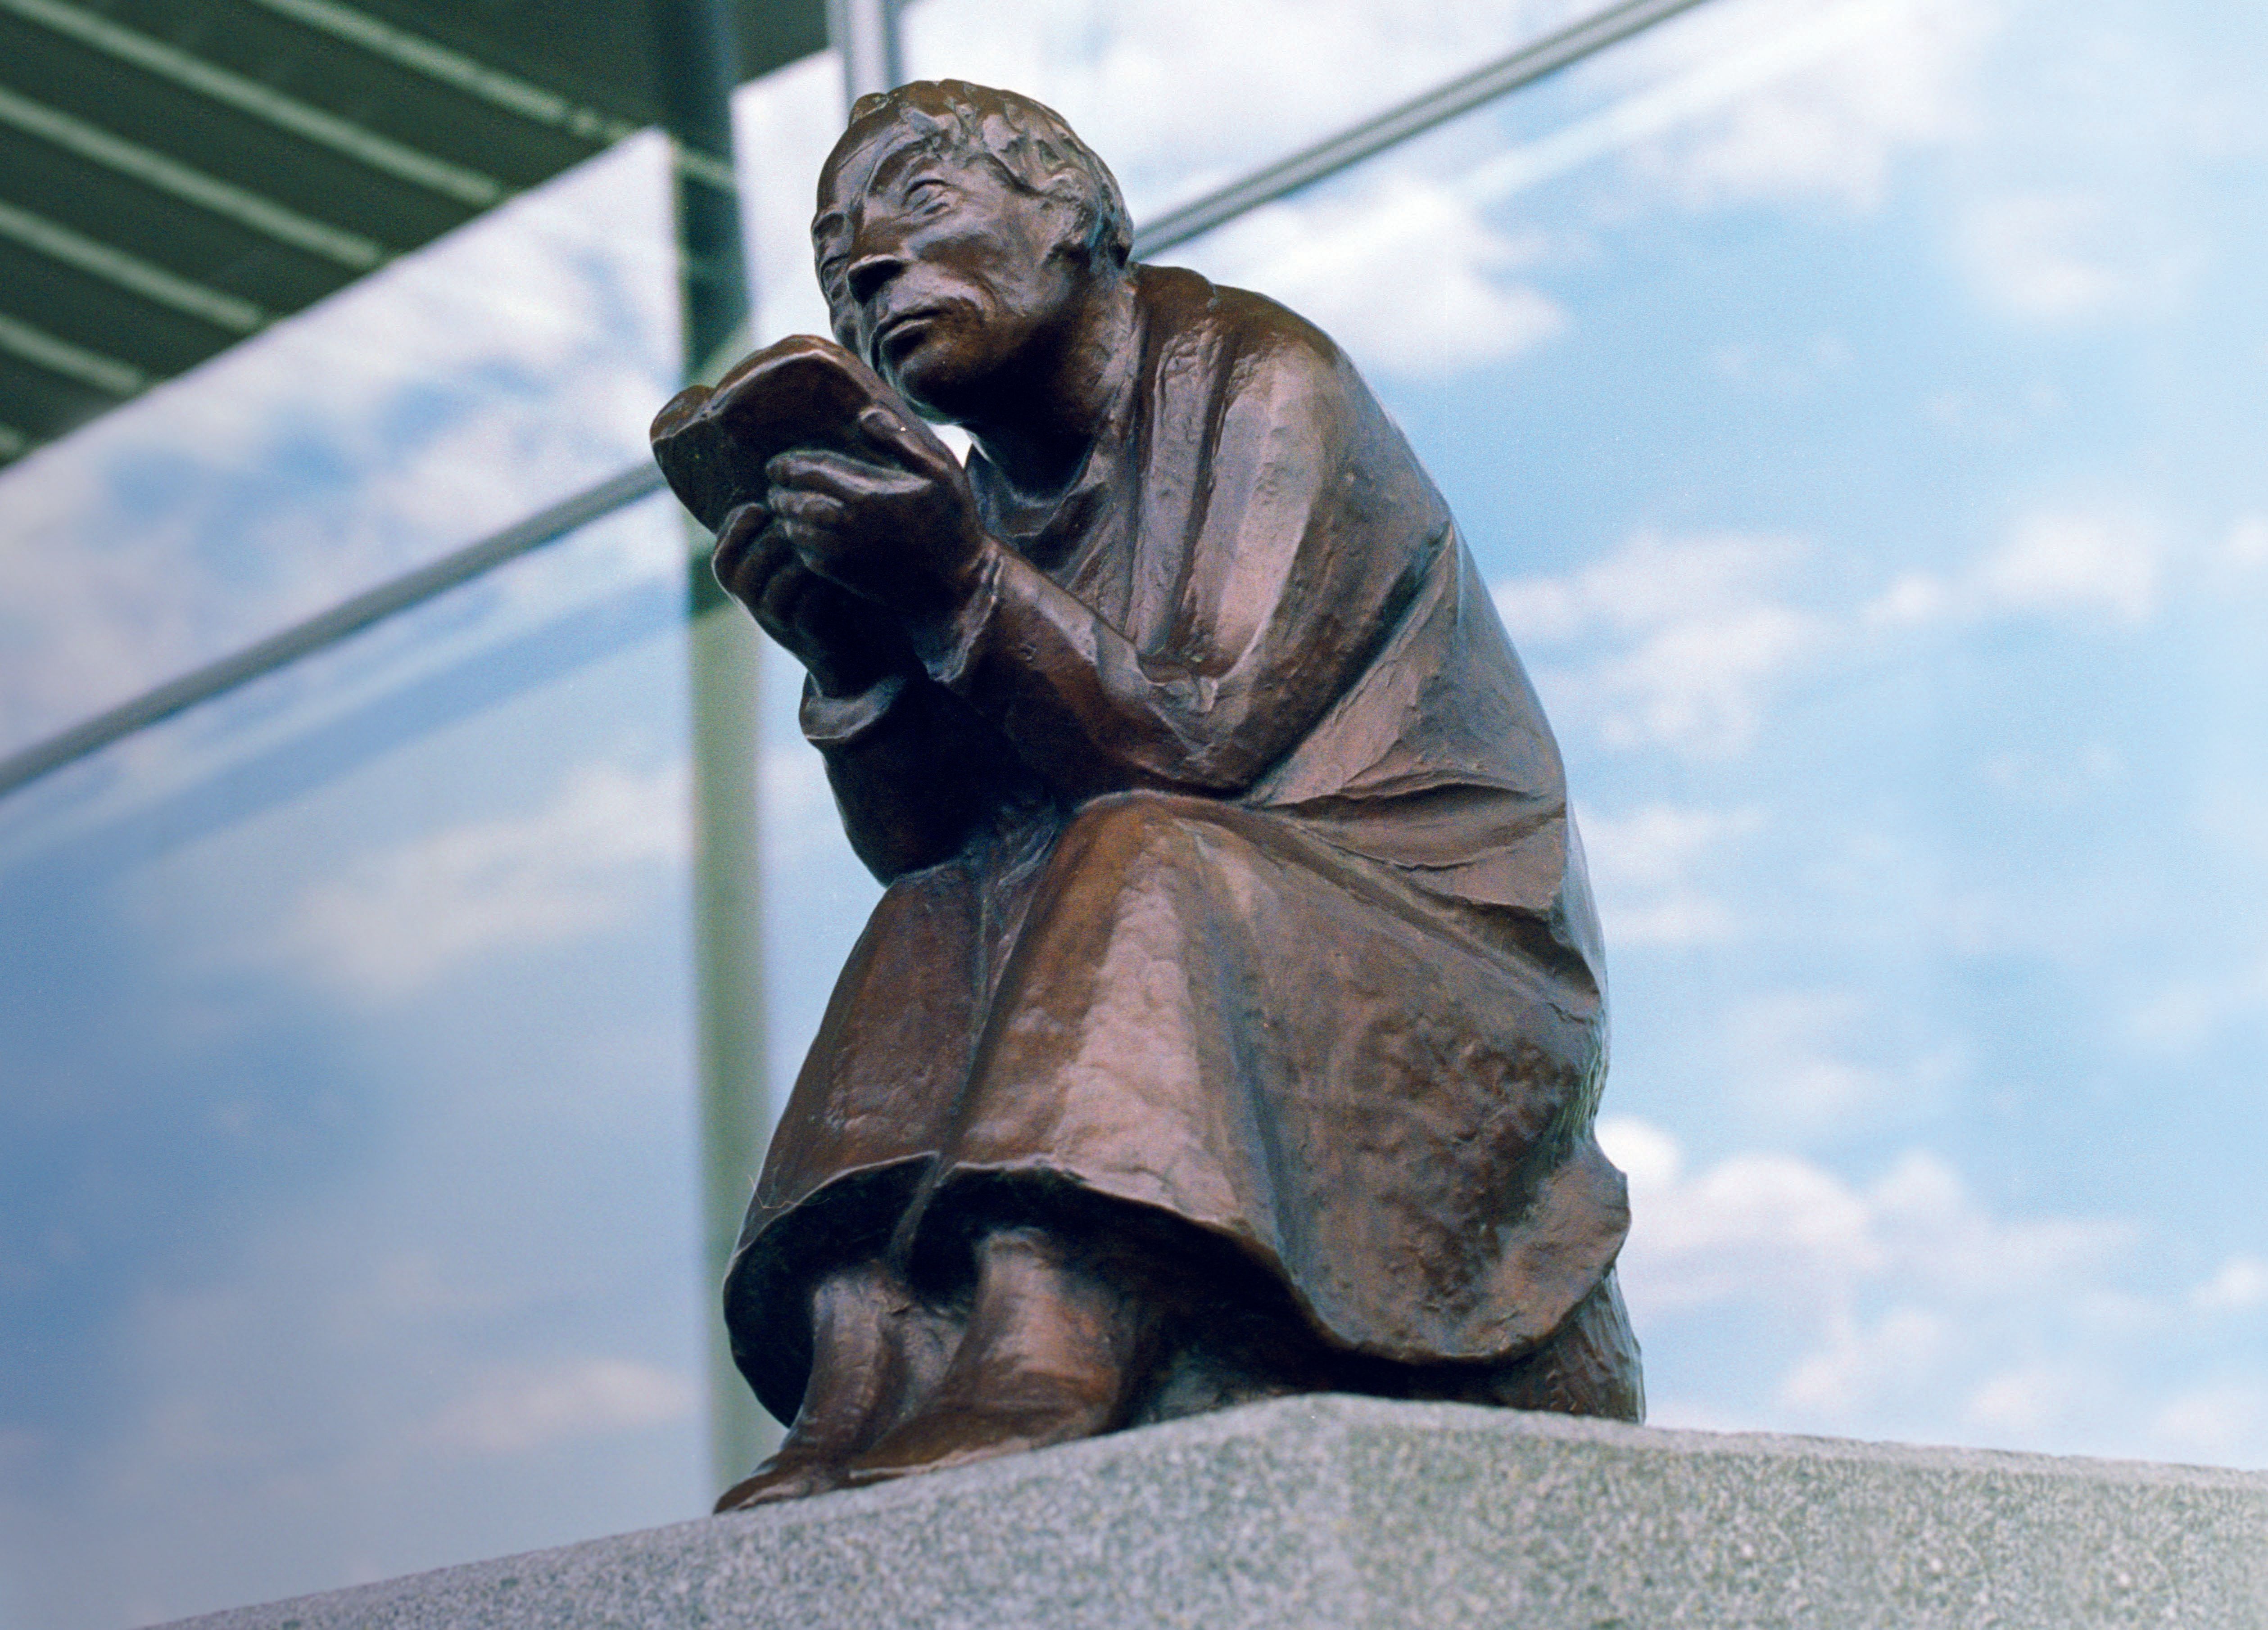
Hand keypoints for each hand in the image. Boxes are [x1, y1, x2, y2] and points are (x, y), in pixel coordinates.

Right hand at [710, 501, 910, 696]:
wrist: (841, 643)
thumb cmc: (815, 586)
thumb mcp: (788, 557)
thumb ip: (776, 527)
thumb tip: (779, 476)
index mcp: (739, 581)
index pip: (721, 555)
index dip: (736, 528)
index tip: (760, 508)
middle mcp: (749, 603)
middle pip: (743, 568)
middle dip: (771, 539)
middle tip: (797, 523)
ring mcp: (774, 621)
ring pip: (775, 584)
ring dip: (797, 558)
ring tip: (818, 541)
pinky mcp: (803, 633)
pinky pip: (805, 602)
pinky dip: (819, 581)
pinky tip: (835, 567)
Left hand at [763, 406, 994, 627]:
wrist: (955, 585)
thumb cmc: (952, 524)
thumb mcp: (941, 473)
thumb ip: (902, 442)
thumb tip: (865, 416)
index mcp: (864, 494)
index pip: (806, 471)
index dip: (786, 465)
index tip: (777, 463)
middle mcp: (845, 524)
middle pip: (791, 500)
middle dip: (779, 491)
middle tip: (774, 484)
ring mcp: (840, 553)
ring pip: (792, 530)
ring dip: (784, 516)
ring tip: (783, 507)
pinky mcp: (841, 576)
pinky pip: (804, 556)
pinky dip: (796, 542)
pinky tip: (802, 534)